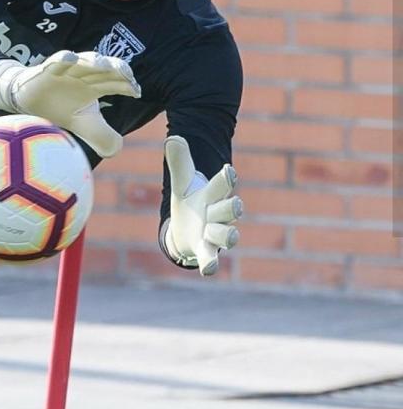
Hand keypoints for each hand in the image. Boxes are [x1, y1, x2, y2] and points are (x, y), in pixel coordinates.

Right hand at [0, 50, 140, 157]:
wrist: (29, 101)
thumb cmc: (60, 108)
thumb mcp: (83, 125)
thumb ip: (101, 136)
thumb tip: (117, 148)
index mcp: (96, 86)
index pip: (116, 83)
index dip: (127, 86)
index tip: (136, 92)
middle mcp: (85, 75)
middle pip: (105, 69)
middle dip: (118, 70)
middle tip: (128, 75)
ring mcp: (67, 70)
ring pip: (84, 61)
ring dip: (95, 61)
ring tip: (105, 65)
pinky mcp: (48, 70)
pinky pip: (56, 61)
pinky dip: (63, 58)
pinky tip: (70, 58)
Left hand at [162, 135, 242, 275]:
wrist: (187, 229)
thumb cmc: (191, 202)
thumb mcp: (182, 183)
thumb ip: (179, 162)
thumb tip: (172, 138)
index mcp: (212, 195)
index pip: (223, 184)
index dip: (226, 179)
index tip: (229, 171)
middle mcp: (218, 214)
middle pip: (230, 210)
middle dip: (232, 208)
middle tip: (235, 205)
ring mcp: (213, 233)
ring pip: (226, 235)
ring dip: (226, 235)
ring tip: (230, 236)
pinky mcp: (205, 250)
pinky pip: (210, 258)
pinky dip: (210, 264)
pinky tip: (207, 270)